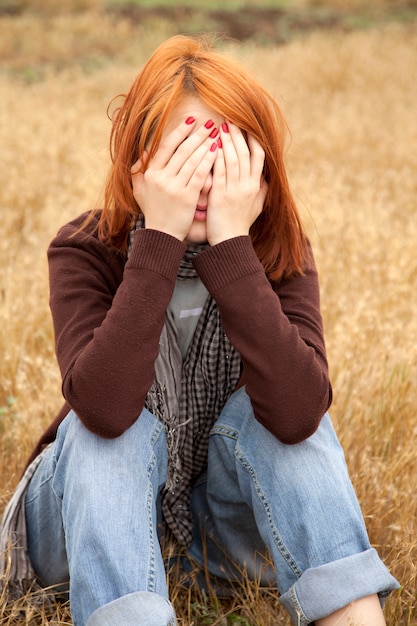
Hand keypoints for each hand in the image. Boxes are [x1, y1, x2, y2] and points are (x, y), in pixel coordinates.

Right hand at [131, 118, 217, 240]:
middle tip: (210, 124)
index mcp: (150, 173)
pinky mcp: (186, 196)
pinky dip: (208, 161)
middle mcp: (161, 177)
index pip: (166, 146)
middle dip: (197, 135)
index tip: (191, 120)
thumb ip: (139, 171)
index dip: (179, 131)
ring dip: (205, 145)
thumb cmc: (154, 212)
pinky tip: (217, 152)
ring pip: (192, 160)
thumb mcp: (140, 191)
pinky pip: (199, 174)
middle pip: (182, 150)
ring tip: (216, 135)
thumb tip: (143, 152)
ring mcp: (173, 187)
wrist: (161, 236)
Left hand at [206, 123, 267, 245]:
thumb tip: (266, 178)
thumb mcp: (256, 207)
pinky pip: (219, 172)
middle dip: (239, 135)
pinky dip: (216, 157)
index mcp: (256, 187)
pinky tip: (211, 146)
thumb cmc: (240, 225)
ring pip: (233, 160)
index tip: (248, 128)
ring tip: (221, 127)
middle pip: (245, 154)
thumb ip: (262, 191)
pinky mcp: (220, 196)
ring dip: (227, 142)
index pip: (259, 157)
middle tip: (232, 120)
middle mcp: (247, 186)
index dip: (254, 141)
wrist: (230, 243)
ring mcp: (234, 190)